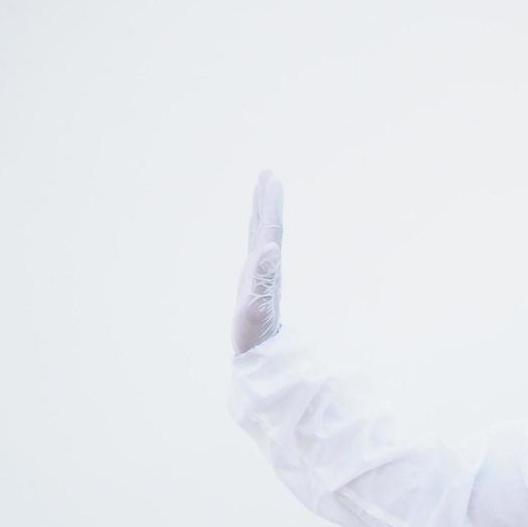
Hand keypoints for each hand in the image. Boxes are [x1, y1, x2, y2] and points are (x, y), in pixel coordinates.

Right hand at [233, 170, 283, 353]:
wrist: (262, 353)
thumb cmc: (256, 334)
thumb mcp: (257, 306)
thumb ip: (264, 277)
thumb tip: (272, 247)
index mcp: (268, 268)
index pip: (272, 229)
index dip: (271, 205)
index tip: (272, 179)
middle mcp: (268, 267)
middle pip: (270, 226)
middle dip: (268, 200)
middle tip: (268, 173)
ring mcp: (262, 273)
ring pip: (263, 234)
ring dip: (263, 212)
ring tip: (261, 191)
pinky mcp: (255, 280)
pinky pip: (256, 248)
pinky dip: (256, 232)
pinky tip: (257, 230)